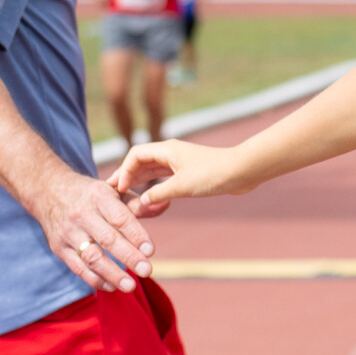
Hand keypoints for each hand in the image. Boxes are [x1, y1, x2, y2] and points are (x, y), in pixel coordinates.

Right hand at [32, 170, 156, 292]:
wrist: (48, 191)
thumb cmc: (91, 194)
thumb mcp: (113, 191)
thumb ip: (138, 204)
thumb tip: (166, 206)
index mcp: (99, 197)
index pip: (120, 218)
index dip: (136, 235)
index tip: (151, 251)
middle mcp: (82, 215)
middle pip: (108, 239)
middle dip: (129, 257)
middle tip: (147, 271)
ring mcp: (68, 233)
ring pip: (92, 257)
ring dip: (112, 274)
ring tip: (131, 286)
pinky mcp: (58, 248)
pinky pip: (78, 267)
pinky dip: (95, 279)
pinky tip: (111, 286)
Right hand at [110, 139, 249, 210]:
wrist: (242, 172)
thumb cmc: (212, 174)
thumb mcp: (181, 186)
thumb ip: (157, 195)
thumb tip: (140, 204)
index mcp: (167, 150)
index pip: (135, 154)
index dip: (124, 171)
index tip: (120, 189)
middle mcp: (171, 153)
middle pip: (142, 162)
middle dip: (128, 176)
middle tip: (113, 193)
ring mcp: (180, 162)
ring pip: (153, 171)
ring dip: (140, 182)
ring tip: (126, 196)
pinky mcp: (189, 172)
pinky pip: (164, 178)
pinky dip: (154, 186)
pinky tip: (149, 196)